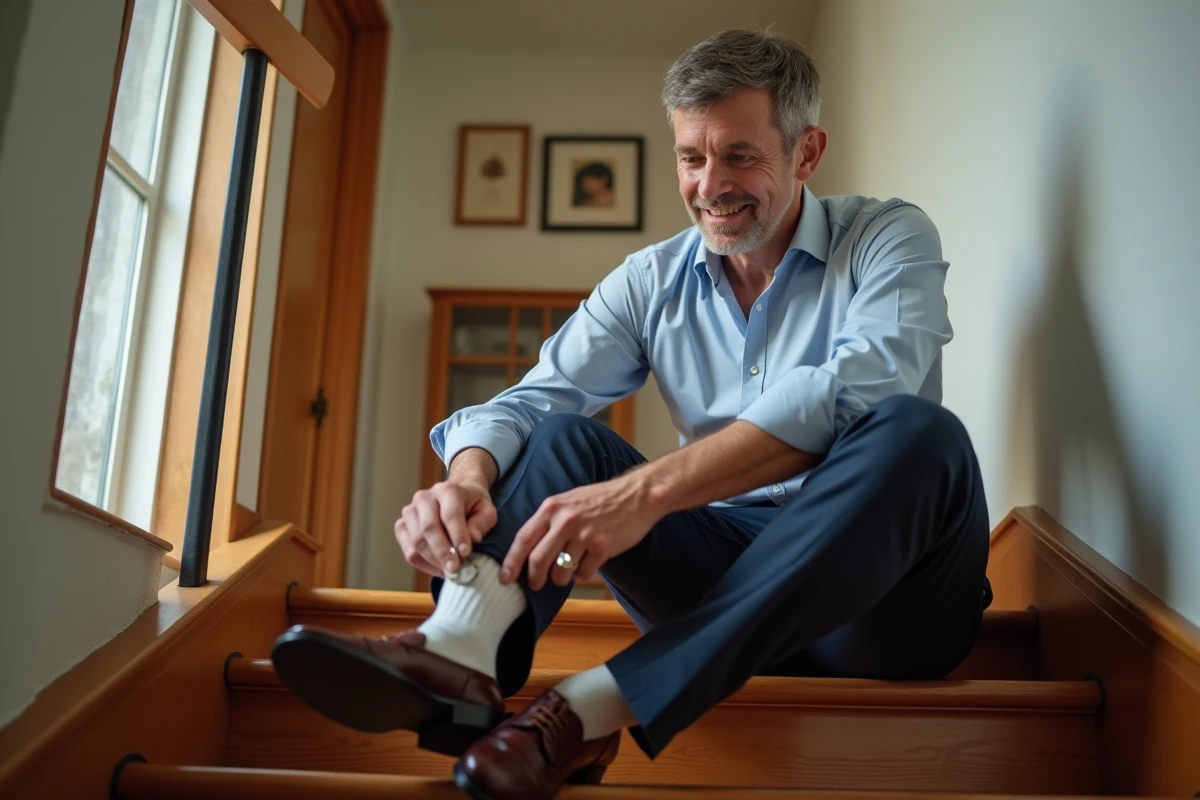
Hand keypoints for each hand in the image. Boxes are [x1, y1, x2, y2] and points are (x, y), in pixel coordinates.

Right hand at [394, 480, 496, 578]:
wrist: (455, 497)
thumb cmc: (472, 506)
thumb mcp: (486, 510)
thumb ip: (482, 523)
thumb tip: (473, 538)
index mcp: (447, 490)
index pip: (450, 514)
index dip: (458, 535)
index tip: (466, 554)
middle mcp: (424, 498)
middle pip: (428, 528)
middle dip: (442, 552)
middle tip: (455, 569)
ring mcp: (409, 511)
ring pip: (416, 541)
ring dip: (433, 560)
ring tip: (450, 571)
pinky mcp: (401, 526)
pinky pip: (408, 550)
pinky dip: (423, 564)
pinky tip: (439, 569)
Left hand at [501, 474, 661, 589]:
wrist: (637, 495)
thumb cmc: (601, 499)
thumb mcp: (568, 500)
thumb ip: (549, 520)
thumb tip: (529, 549)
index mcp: (552, 508)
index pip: (523, 539)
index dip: (511, 562)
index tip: (505, 578)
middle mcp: (565, 521)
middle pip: (538, 560)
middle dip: (534, 578)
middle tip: (535, 585)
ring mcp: (584, 535)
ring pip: (560, 571)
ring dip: (560, 579)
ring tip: (566, 573)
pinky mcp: (602, 547)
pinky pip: (583, 573)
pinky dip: (583, 574)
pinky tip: (589, 563)